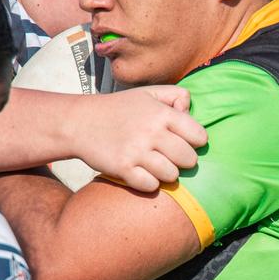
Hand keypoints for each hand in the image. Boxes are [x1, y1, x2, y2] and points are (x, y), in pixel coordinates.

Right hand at [69, 86, 206, 192]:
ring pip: (172, 175)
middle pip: (189, 159)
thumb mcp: (147, 93)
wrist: (80, 122)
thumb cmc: (118, 109)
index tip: (184, 141)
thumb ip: (175, 95)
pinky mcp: (123, 168)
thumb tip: (190, 111)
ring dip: (167, 173)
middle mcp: (152, 132)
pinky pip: (151, 186)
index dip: (195, 141)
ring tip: (156, 165)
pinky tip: (142, 173)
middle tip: (171, 156)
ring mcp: (137, 151)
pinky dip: (149, 183)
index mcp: (161, 113)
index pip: (199, 136)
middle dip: (183, 160)